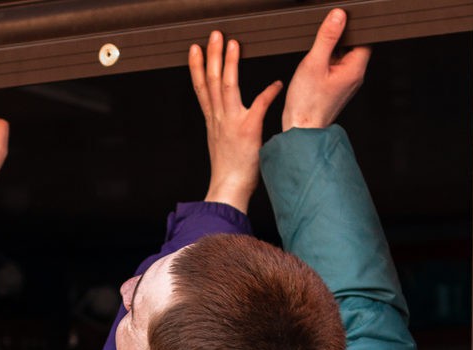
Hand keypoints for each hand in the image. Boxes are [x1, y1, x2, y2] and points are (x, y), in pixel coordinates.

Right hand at [188, 31, 282, 211]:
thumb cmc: (229, 173)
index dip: (198, 67)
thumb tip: (230, 122)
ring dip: (229, 63)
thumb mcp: (221, 145)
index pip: (201, 88)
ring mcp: (232, 123)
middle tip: (214, 37)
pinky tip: (276, 84)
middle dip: (212, 55)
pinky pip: (259, 106)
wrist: (228, 190)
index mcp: (213, 121)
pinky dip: (268, 93)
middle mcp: (219, 118)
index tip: (196, 50)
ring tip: (232, 45)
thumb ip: (225, 128)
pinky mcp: (248, 131)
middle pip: (211, 81)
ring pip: (227, 86)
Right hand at [280, 8, 369, 131]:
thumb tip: (338, 16)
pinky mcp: (337, 87)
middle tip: (321, 49)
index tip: (336, 27)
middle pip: (352, 45)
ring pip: (342, 56)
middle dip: (337, 41)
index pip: (364, 37)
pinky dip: (324, 64)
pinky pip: (334, 67)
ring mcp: (346, 82)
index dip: (351, 28)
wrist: (301, 130)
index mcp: (355, 69)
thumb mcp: (314, 63)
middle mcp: (355, 76)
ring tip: (316, 64)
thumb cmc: (307, 104)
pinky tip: (314, 72)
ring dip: (329, 53)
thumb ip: (327, 37)